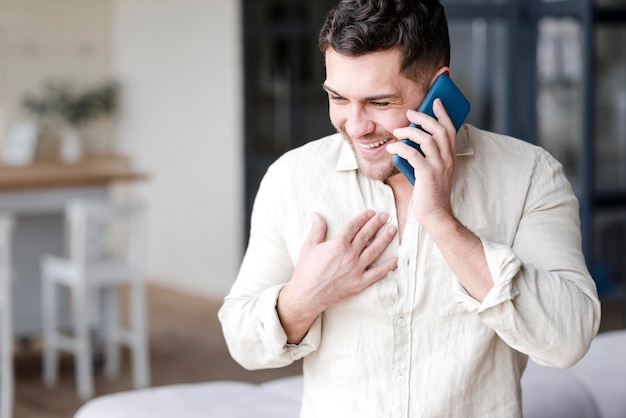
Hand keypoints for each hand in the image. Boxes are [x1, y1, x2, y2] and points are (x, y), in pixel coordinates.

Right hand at [277, 210, 397, 342]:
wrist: (307, 294)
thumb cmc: (306, 270)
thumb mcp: (309, 246)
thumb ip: (317, 229)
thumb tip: (316, 214)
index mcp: (338, 244)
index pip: (354, 227)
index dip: (363, 218)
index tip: (371, 212)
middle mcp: (350, 255)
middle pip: (366, 235)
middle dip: (376, 224)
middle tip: (385, 215)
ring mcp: (357, 269)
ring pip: (374, 250)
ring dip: (385, 239)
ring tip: (392, 230)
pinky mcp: (360, 282)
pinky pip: (378, 273)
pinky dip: (388, 266)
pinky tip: (396, 259)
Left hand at [386, 98, 456, 227]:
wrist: (436, 214)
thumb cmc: (432, 192)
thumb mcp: (435, 170)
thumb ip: (430, 155)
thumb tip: (414, 140)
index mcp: (451, 156)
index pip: (450, 129)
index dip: (443, 113)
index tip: (435, 101)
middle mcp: (447, 158)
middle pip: (438, 129)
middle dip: (423, 117)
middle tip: (409, 112)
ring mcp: (438, 166)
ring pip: (426, 138)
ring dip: (409, 131)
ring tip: (397, 131)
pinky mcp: (427, 174)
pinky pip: (412, 154)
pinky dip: (400, 147)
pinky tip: (392, 148)